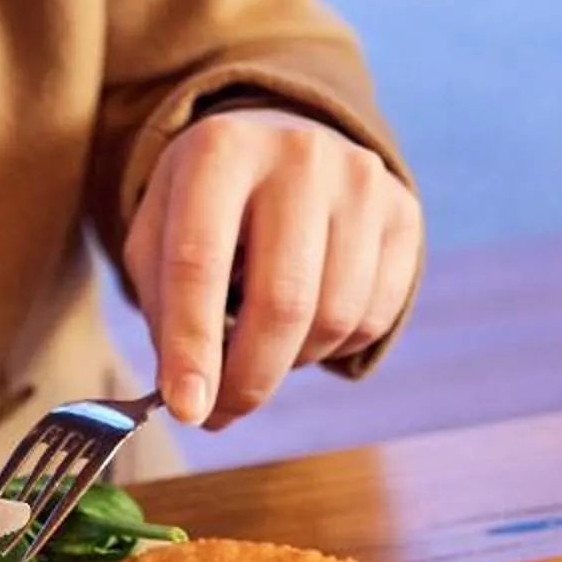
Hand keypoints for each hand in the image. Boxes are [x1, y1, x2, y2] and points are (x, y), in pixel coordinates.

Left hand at [123, 107, 421, 429]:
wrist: (284, 149)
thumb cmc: (209, 208)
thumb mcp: (159, 237)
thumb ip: (164, 312)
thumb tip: (191, 399)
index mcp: (220, 150)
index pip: (199, 263)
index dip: (192, 346)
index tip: (186, 410)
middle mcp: (298, 155)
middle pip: (282, 301)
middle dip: (248, 378)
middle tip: (222, 412)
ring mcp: (361, 181)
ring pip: (333, 318)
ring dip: (291, 361)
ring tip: (262, 347)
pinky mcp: (402, 212)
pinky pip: (372, 317)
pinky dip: (333, 346)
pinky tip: (305, 322)